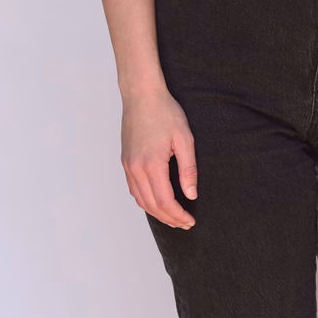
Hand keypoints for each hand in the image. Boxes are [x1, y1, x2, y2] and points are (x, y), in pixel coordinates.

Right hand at [121, 86, 197, 228]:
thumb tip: (191, 195)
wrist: (141, 94)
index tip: (190, 221)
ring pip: (140, 200)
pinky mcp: (125, 161)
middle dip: (169, 218)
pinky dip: (145, 201)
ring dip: (156, 213)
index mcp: (152, 164)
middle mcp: (136, 168)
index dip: (178, 215)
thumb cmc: (165, 112)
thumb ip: (188, 169)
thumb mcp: (184, 138)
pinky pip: (134, 189)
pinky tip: (156, 202)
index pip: (165, 202)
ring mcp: (128, 166)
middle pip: (152, 205)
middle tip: (185, 224)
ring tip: (173, 217)